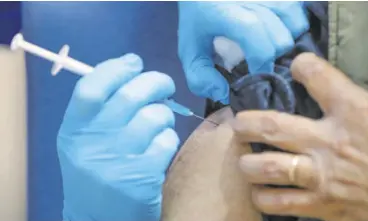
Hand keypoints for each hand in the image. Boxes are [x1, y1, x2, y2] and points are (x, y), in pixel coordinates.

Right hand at [57, 54, 179, 220]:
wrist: (97, 219)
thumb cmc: (93, 171)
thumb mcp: (83, 141)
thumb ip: (99, 109)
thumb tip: (132, 70)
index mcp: (74, 130)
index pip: (91, 87)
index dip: (116, 68)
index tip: (134, 62)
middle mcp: (93, 143)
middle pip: (131, 95)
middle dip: (156, 82)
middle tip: (164, 85)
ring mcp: (118, 161)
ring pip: (155, 116)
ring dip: (164, 115)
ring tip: (159, 124)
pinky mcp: (143, 177)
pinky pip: (167, 141)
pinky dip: (168, 139)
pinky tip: (161, 148)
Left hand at [178, 1, 308, 103]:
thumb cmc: (198, 17)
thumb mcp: (189, 49)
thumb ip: (200, 77)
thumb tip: (226, 94)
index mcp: (227, 13)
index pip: (259, 43)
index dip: (261, 66)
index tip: (256, 76)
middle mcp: (253, 0)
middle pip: (282, 40)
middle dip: (273, 57)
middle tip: (261, 61)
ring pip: (297, 25)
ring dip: (287, 39)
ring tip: (271, 43)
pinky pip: (302, 10)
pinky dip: (295, 24)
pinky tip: (280, 29)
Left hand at [231, 53, 367, 220]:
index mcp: (356, 112)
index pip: (318, 78)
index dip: (302, 67)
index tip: (297, 67)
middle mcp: (331, 143)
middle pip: (273, 126)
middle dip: (248, 123)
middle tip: (239, 123)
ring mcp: (324, 177)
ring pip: (269, 168)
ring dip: (249, 164)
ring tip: (244, 162)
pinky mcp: (325, 207)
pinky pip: (283, 205)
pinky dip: (266, 200)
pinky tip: (262, 195)